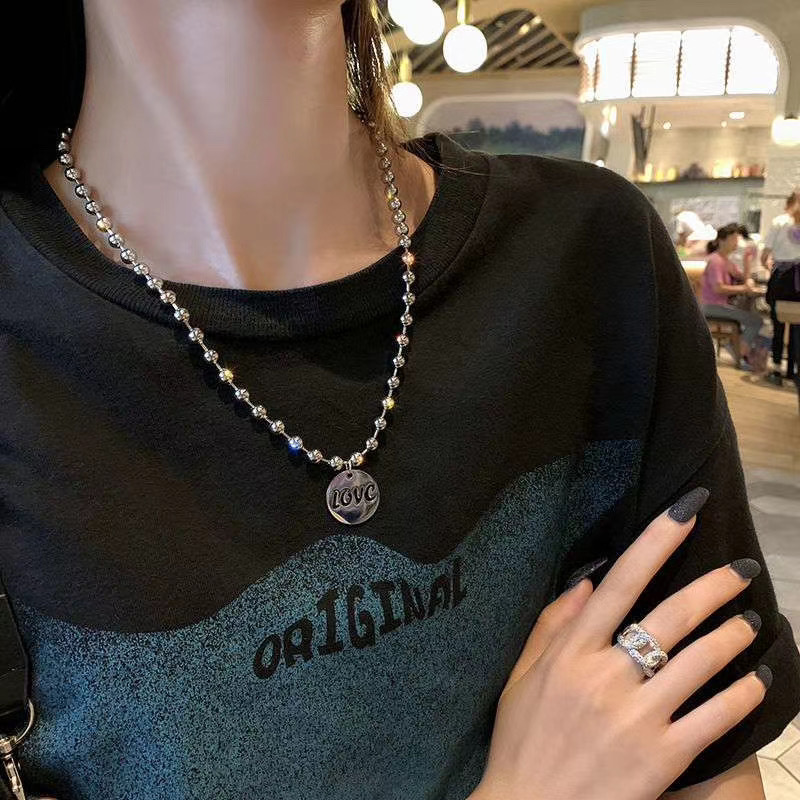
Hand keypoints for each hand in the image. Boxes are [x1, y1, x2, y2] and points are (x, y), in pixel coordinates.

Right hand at [471, 489, 768, 799]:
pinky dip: (744, 692)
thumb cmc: (522, 740)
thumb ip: (552, 625)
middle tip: (743, 568)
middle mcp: (606, 677)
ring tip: (751, 620)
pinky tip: (758, 678)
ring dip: (735, 634)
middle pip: (672, 616)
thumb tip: (589, 579)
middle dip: (715, 585)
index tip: (687, 510)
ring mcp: (638, 718)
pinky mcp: (664, 758)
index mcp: (570, 653)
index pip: (621, 583)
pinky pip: (716, 715)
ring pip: (702, 661)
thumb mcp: (521, 677)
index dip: (656, 542)